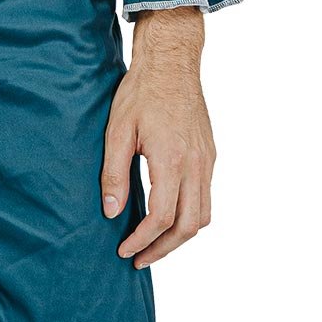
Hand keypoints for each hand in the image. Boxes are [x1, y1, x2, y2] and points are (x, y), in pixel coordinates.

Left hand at [101, 9, 215, 267]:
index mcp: (171, 159)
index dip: (143, 241)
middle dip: (163, 249)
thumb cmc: (141, 93)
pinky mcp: (210, 155)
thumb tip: (111, 212)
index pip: (162, 217)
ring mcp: (207, 160)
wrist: (172, 63)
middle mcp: (196, 164)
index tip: (124, 250)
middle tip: (139, 259)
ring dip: (180, 237)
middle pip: (189, 226)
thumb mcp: (117, 131)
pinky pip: (206, 197)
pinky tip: (168, 216)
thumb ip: (114, 174)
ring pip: (203, 215)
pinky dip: (189, 216)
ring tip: (154, 245)